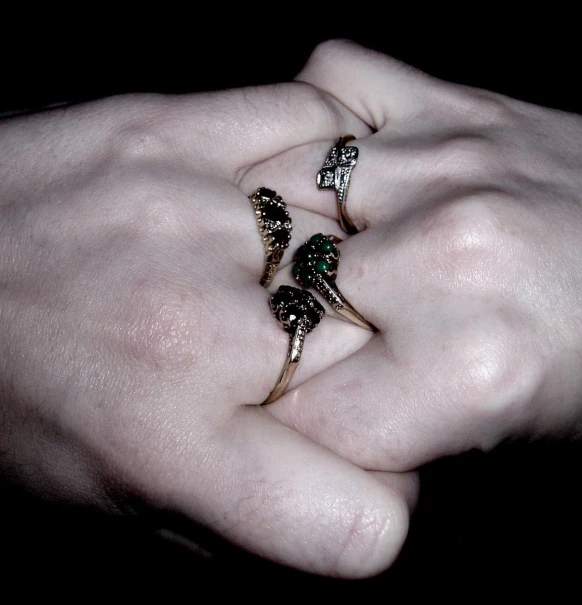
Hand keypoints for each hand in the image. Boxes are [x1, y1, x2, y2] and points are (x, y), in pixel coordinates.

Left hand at [0, 85, 416, 576]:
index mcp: (167, 448)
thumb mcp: (108, 504)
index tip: (351, 483)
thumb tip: (357, 498)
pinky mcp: (173, 128)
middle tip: (300, 367)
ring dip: (340, 278)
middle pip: (378, 367)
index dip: (374, 509)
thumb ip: (243, 518)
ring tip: (283, 278)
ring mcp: (186, 212)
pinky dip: (325, 171)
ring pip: (364, 250)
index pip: (359, 521)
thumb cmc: (5, 399)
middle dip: (358, 381)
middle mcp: (191, 327)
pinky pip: (315, 129)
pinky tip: (292, 198)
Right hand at [242, 41, 581, 470]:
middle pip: (281, 304)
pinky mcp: (458, 101)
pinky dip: (318, 119)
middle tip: (317, 331)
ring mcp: (448, 163)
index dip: (299, 416)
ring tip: (322, 247)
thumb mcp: (506, 436)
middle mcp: (449, 257)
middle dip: (289, 328)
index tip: (312, 404)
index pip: (305, 412)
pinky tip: (342, 164)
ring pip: (277, 187)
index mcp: (470, 369)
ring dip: (285, 226)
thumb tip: (292, 403)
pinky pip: (333, 78)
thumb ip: (385, 428)